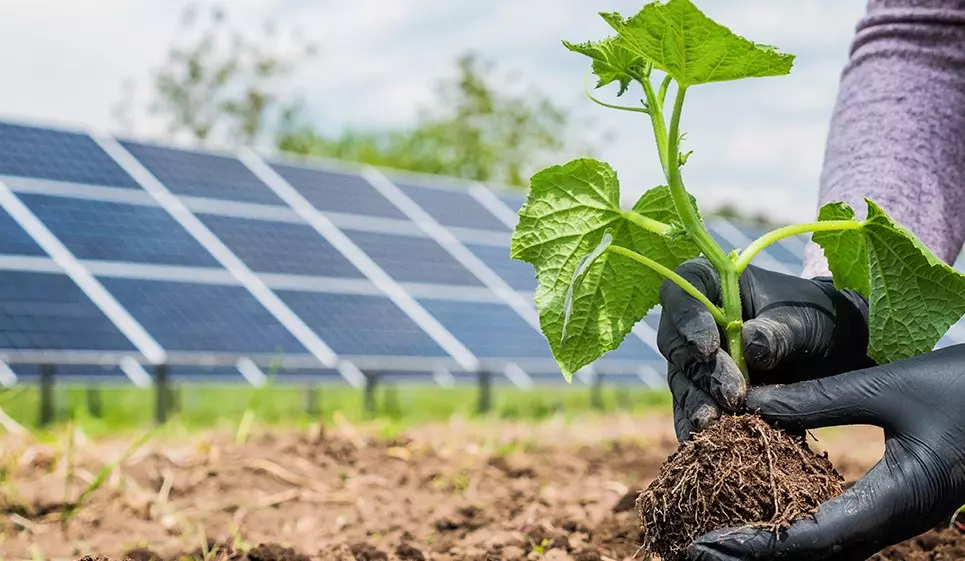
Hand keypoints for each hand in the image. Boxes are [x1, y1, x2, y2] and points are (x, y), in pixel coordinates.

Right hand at [658, 258, 872, 440]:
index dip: (686, 319)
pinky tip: (705, 445)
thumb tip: (750, 347)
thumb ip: (778, 332)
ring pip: (682, 380)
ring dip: (697, 404)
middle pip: (677, 343)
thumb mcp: (806, 321)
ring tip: (715, 425)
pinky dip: (697, 428)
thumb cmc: (820, 319)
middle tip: (732, 395)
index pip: (681, 293)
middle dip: (702, 372)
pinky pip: (692, 410)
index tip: (708, 347)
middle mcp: (695, 321)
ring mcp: (696, 359)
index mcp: (712, 284)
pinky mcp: (704, 392)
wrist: (837, 351)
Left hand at [687, 345, 964, 560]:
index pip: (815, 538)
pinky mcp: (897, 503)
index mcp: (898, 499)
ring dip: (776, 545)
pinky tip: (767, 512)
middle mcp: (898, 519)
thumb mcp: (884, 386)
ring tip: (722, 537)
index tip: (709, 545)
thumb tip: (748, 402)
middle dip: (757, 554)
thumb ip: (817, 398)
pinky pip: (842, 526)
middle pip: (817, 554)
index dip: (758, 545)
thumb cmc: (959, 386)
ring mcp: (900, 515)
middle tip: (699, 550)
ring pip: (830, 546)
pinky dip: (799, 526)